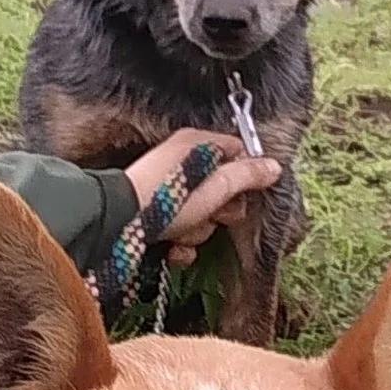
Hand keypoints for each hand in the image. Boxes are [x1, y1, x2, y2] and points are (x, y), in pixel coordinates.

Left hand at [123, 130, 281, 267]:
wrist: (117, 226)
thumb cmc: (165, 199)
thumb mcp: (215, 186)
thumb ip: (247, 176)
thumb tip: (274, 167)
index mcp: (198, 144)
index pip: (240, 154)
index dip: (245, 179)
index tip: (241, 194)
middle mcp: (183, 161)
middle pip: (224, 188)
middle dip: (221, 210)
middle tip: (211, 213)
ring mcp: (169, 189)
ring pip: (204, 215)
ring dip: (198, 230)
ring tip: (183, 229)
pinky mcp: (157, 215)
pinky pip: (183, 231)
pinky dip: (181, 243)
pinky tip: (173, 246)